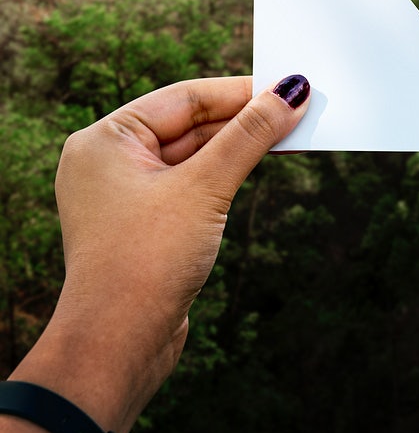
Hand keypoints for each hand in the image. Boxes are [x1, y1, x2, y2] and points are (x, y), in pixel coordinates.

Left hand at [5, 74, 309, 432]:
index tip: (289, 87)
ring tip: (291, 134)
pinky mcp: (148, 222)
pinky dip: (227, 173)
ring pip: (196, 153)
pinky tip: (260, 165)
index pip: (185, 97)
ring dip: (241, 146)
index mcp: (106, 140)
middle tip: (299, 110)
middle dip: (246, 119)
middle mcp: (111, 161)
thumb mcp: (206, 187)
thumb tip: (291, 92)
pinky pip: (194, 182)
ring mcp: (128, 193)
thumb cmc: (145, 262)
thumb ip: (250, 135)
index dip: (241, 91)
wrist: (118, 346)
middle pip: (192, 123)